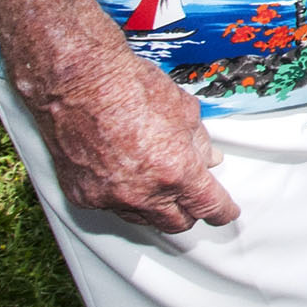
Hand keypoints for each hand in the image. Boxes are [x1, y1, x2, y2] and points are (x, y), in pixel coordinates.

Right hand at [23, 44, 238, 233]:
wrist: (81, 83)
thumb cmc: (130, 88)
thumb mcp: (184, 110)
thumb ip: (199, 142)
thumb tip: (209, 160)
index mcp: (176, 171)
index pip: (208, 206)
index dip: (222, 212)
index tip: (225, 213)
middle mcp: (144, 192)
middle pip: (176, 223)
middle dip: (190, 213)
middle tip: (194, 199)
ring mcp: (110, 198)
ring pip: (143, 219)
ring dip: (156, 208)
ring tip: (159, 184)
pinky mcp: (84, 196)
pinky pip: (111, 207)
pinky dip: (123, 197)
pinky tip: (126, 177)